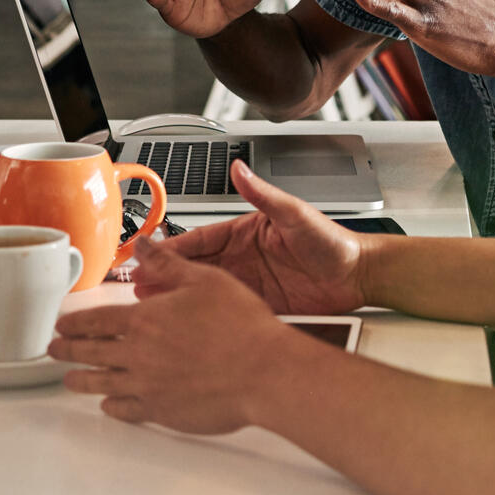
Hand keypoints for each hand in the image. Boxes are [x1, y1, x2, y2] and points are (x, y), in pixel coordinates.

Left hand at [50, 238, 310, 434]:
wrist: (263, 372)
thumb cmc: (241, 325)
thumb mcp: (204, 280)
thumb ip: (167, 264)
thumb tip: (144, 245)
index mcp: (145, 320)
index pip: (96, 321)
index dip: (74, 323)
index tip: (60, 326)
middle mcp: (139, 355)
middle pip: (90, 353)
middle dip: (67, 352)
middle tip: (53, 352)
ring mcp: (148, 386)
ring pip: (102, 384)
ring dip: (81, 382)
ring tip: (69, 381)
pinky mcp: (163, 411)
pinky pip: (128, 410)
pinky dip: (112, 408)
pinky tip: (108, 406)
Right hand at [166, 161, 369, 314]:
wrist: (358, 275)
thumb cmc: (332, 240)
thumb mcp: (294, 214)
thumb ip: (264, 194)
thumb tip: (240, 168)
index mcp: (243, 233)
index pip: (198, 240)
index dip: (171, 248)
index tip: (148, 254)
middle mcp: (241, 259)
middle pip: (194, 269)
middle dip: (164, 276)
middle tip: (136, 285)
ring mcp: (249, 284)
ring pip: (204, 292)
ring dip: (178, 298)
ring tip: (151, 307)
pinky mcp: (259, 306)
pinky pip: (226, 311)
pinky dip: (205, 317)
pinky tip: (188, 326)